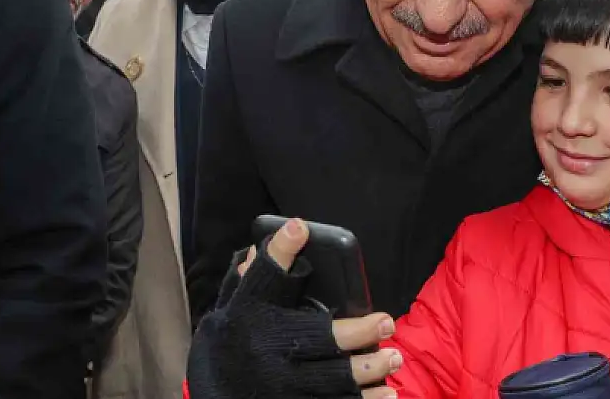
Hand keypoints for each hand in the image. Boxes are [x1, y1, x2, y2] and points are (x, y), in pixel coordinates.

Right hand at [243, 218, 401, 395]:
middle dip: (357, 333)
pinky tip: (388, 393)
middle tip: (386, 323)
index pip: (264, 279)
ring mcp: (281, 388)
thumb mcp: (239, 305)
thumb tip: (293, 231)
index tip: (300, 227)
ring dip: (369, 369)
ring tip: (394, 358)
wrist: (215, 393)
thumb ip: (260, 276)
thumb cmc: (237, 339)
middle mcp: (266, 351)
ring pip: (333, 380)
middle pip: (318, 338)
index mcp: (251, 316)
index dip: (280, 251)